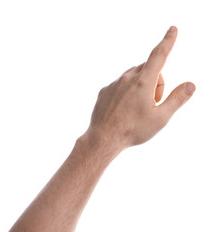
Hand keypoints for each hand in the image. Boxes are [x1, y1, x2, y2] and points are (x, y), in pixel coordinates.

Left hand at [86, 26, 195, 150]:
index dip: (168, 42)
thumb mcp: (160, 118)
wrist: (104, 138)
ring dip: (141, 86)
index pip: (158, 56)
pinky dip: (127, 91)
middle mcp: (127, 78)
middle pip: (148, 69)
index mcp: (142, 82)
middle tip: (153, 103)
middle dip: (156, 82)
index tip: (172, 30)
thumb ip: (177, 99)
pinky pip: (120, 84)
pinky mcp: (105, 90)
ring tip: (138, 108)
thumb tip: (190, 85)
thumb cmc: (133, 130)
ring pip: (134, 76)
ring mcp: (114, 84)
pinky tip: (124, 109)